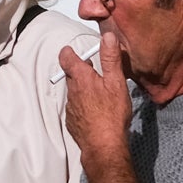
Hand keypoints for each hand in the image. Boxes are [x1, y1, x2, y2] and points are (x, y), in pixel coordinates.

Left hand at [57, 29, 134, 163]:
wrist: (104, 145)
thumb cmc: (111, 113)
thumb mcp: (116, 82)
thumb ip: (110, 59)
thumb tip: (107, 36)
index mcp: (81, 78)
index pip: (66, 58)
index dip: (69, 52)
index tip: (74, 51)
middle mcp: (72, 91)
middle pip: (71, 75)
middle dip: (81, 71)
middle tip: (96, 72)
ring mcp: (70, 107)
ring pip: (74, 92)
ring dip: (84, 90)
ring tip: (100, 95)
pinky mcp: (73, 121)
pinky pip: (76, 109)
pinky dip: (84, 107)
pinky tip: (97, 113)